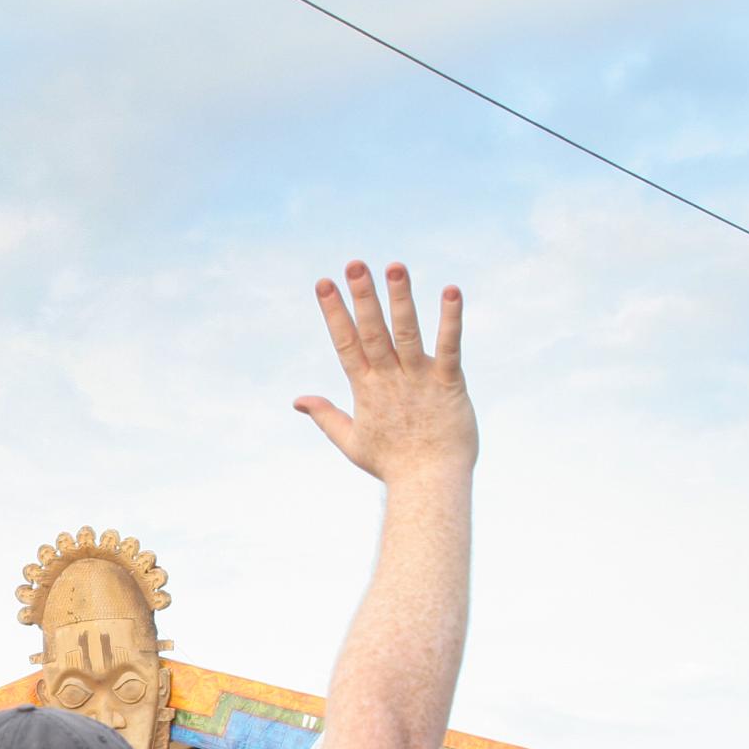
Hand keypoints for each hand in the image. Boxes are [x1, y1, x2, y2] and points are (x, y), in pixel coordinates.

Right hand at [294, 262, 474, 487]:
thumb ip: (325, 416)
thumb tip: (298, 400)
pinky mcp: (449, 384)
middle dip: (361, 298)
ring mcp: (419, 379)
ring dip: (400, 299)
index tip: (323, 284)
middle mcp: (389, 379)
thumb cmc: (392, 464)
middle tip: (354, 264)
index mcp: (366, 389)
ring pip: (407, 333)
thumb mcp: (350, 441)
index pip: (344, 343)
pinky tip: (450, 291)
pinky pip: (450, 347)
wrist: (429, 484)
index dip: (333, 312)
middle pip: (371, 332)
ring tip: (395, 266)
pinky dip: (450, 320)